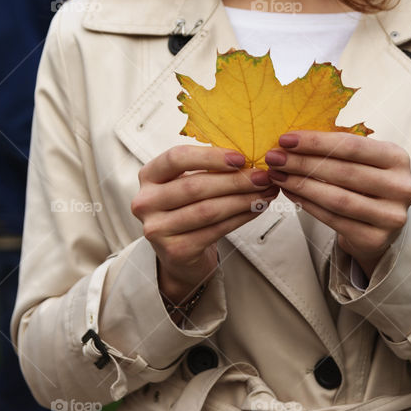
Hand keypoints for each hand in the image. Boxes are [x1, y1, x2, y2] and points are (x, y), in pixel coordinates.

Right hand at [131, 145, 277, 304]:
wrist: (179, 254)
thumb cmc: (187, 209)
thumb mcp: (187, 183)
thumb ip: (208, 169)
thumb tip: (249, 157)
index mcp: (148, 176)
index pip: (176, 158)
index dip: (210, 156)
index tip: (241, 158)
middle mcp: (145, 202)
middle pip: (195, 186)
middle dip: (235, 180)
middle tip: (263, 176)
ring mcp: (157, 229)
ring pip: (207, 210)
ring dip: (243, 200)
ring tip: (265, 193)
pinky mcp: (175, 250)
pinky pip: (215, 230)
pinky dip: (241, 218)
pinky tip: (256, 209)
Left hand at [264, 131, 410, 276]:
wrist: (382, 224)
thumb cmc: (365, 183)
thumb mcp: (362, 161)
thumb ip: (337, 149)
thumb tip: (290, 140)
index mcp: (398, 157)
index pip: (352, 146)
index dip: (316, 142)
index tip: (285, 139)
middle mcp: (401, 186)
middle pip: (343, 172)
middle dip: (303, 163)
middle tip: (274, 158)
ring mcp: (391, 216)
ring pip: (337, 198)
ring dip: (302, 185)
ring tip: (278, 176)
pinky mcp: (376, 239)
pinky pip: (334, 219)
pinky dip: (308, 205)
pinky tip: (291, 194)